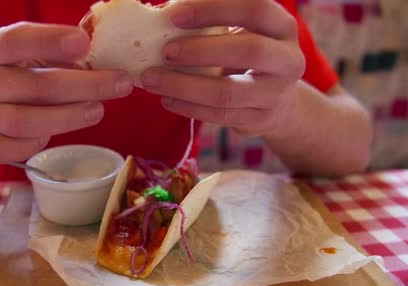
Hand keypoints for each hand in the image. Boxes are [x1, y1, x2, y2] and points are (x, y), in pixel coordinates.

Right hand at [0, 22, 133, 162]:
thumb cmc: (4, 74)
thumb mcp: (20, 53)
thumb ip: (53, 52)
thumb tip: (102, 57)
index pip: (16, 41)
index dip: (50, 40)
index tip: (84, 43)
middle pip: (35, 86)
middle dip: (84, 85)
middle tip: (121, 83)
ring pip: (25, 122)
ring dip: (67, 117)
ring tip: (98, 110)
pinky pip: (12, 150)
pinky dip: (36, 144)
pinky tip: (55, 133)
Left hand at [140, 0, 305, 136]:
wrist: (276, 101)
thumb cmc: (245, 54)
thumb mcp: (238, 31)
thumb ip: (210, 20)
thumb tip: (163, 11)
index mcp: (281, 26)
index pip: (255, 9)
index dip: (214, 9)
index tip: (174, 14)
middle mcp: (288, 59)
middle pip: (250, 50)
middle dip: (201, 50)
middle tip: (165, 51)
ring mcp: (276, 94)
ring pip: (228, 92)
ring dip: (184, 86)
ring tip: (152, 79)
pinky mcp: (259, 120)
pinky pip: (220, 116)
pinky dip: (189, 107)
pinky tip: (166, 99)